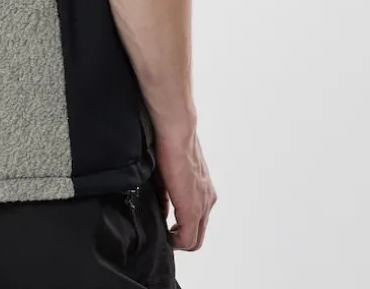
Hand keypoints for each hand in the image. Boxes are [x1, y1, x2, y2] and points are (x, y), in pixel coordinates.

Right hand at [154, 126, 216, 250]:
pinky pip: (187, 238)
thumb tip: (162, 211)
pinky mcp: (192, 208)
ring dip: (177, 239)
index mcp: (202, 189)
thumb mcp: (167, 173)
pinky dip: (175, 241)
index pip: (196, 222)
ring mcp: (202, 205)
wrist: (175, 129)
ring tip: (162, 233)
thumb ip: (167, 195)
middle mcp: (207, 199)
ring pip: (194, 239)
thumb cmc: (169, 142)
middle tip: (163, 235)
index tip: (165, 228)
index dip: (180, 230)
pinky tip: (163, 232)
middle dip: (179, 239)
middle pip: (197, 236)